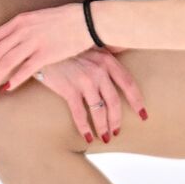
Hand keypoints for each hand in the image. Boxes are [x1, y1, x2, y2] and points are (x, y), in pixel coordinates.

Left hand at [0, 2, 97, 92]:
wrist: (86, 21)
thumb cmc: (62, 21)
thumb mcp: (36, 19)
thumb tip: (7, 44)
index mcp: (19, 20)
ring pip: (7, 62)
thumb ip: (20, 30)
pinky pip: (26, 69)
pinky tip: (7, 88)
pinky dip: (14, 79)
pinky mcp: (47, 53)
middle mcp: (23, 30)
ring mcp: (34, 41)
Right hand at [29, 48, 147, 143]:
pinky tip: (87, 136)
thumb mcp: (90, 45)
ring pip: (99, 110)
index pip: (128, 83)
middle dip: (117, 120)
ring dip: (103, 127)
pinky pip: (80, 113)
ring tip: (104, 137)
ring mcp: (84, 80)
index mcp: (107, 60)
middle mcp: (98, 70)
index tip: (142, 115)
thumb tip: (125, 52)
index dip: (137, 101)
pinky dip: (84, 127)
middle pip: (114, 101)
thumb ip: (107, 52)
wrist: (42, 45)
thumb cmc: (66, 46)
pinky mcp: (68, 89)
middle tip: (116, 132)